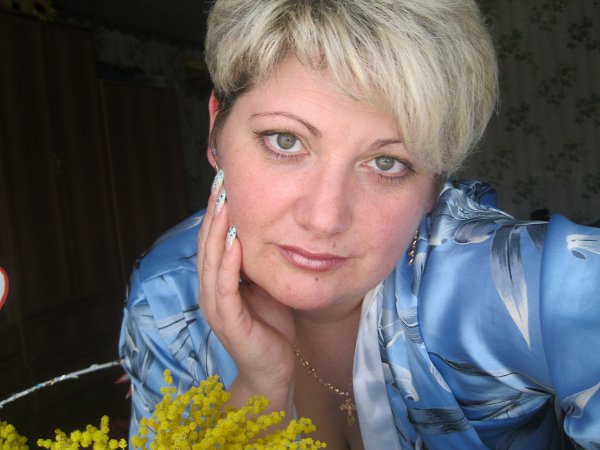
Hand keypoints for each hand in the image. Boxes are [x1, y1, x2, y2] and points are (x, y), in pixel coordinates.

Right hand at [197, 172, 295, 409]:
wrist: (272, 369)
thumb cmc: (270, 326)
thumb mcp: (264, 285)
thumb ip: (258, 261)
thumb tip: (267, 229)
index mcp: (218, 280)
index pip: (214, 238)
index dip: (217, 209)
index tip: (225, 180)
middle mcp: (211, 289)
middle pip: (207, 243)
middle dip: (213, 210)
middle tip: (220, 179)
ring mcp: (216, 306)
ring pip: (211, 260)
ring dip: (217, 230)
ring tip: (223, 201)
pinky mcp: (228, 321)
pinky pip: (225, 287)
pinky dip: (228, 262)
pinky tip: (234, 240)